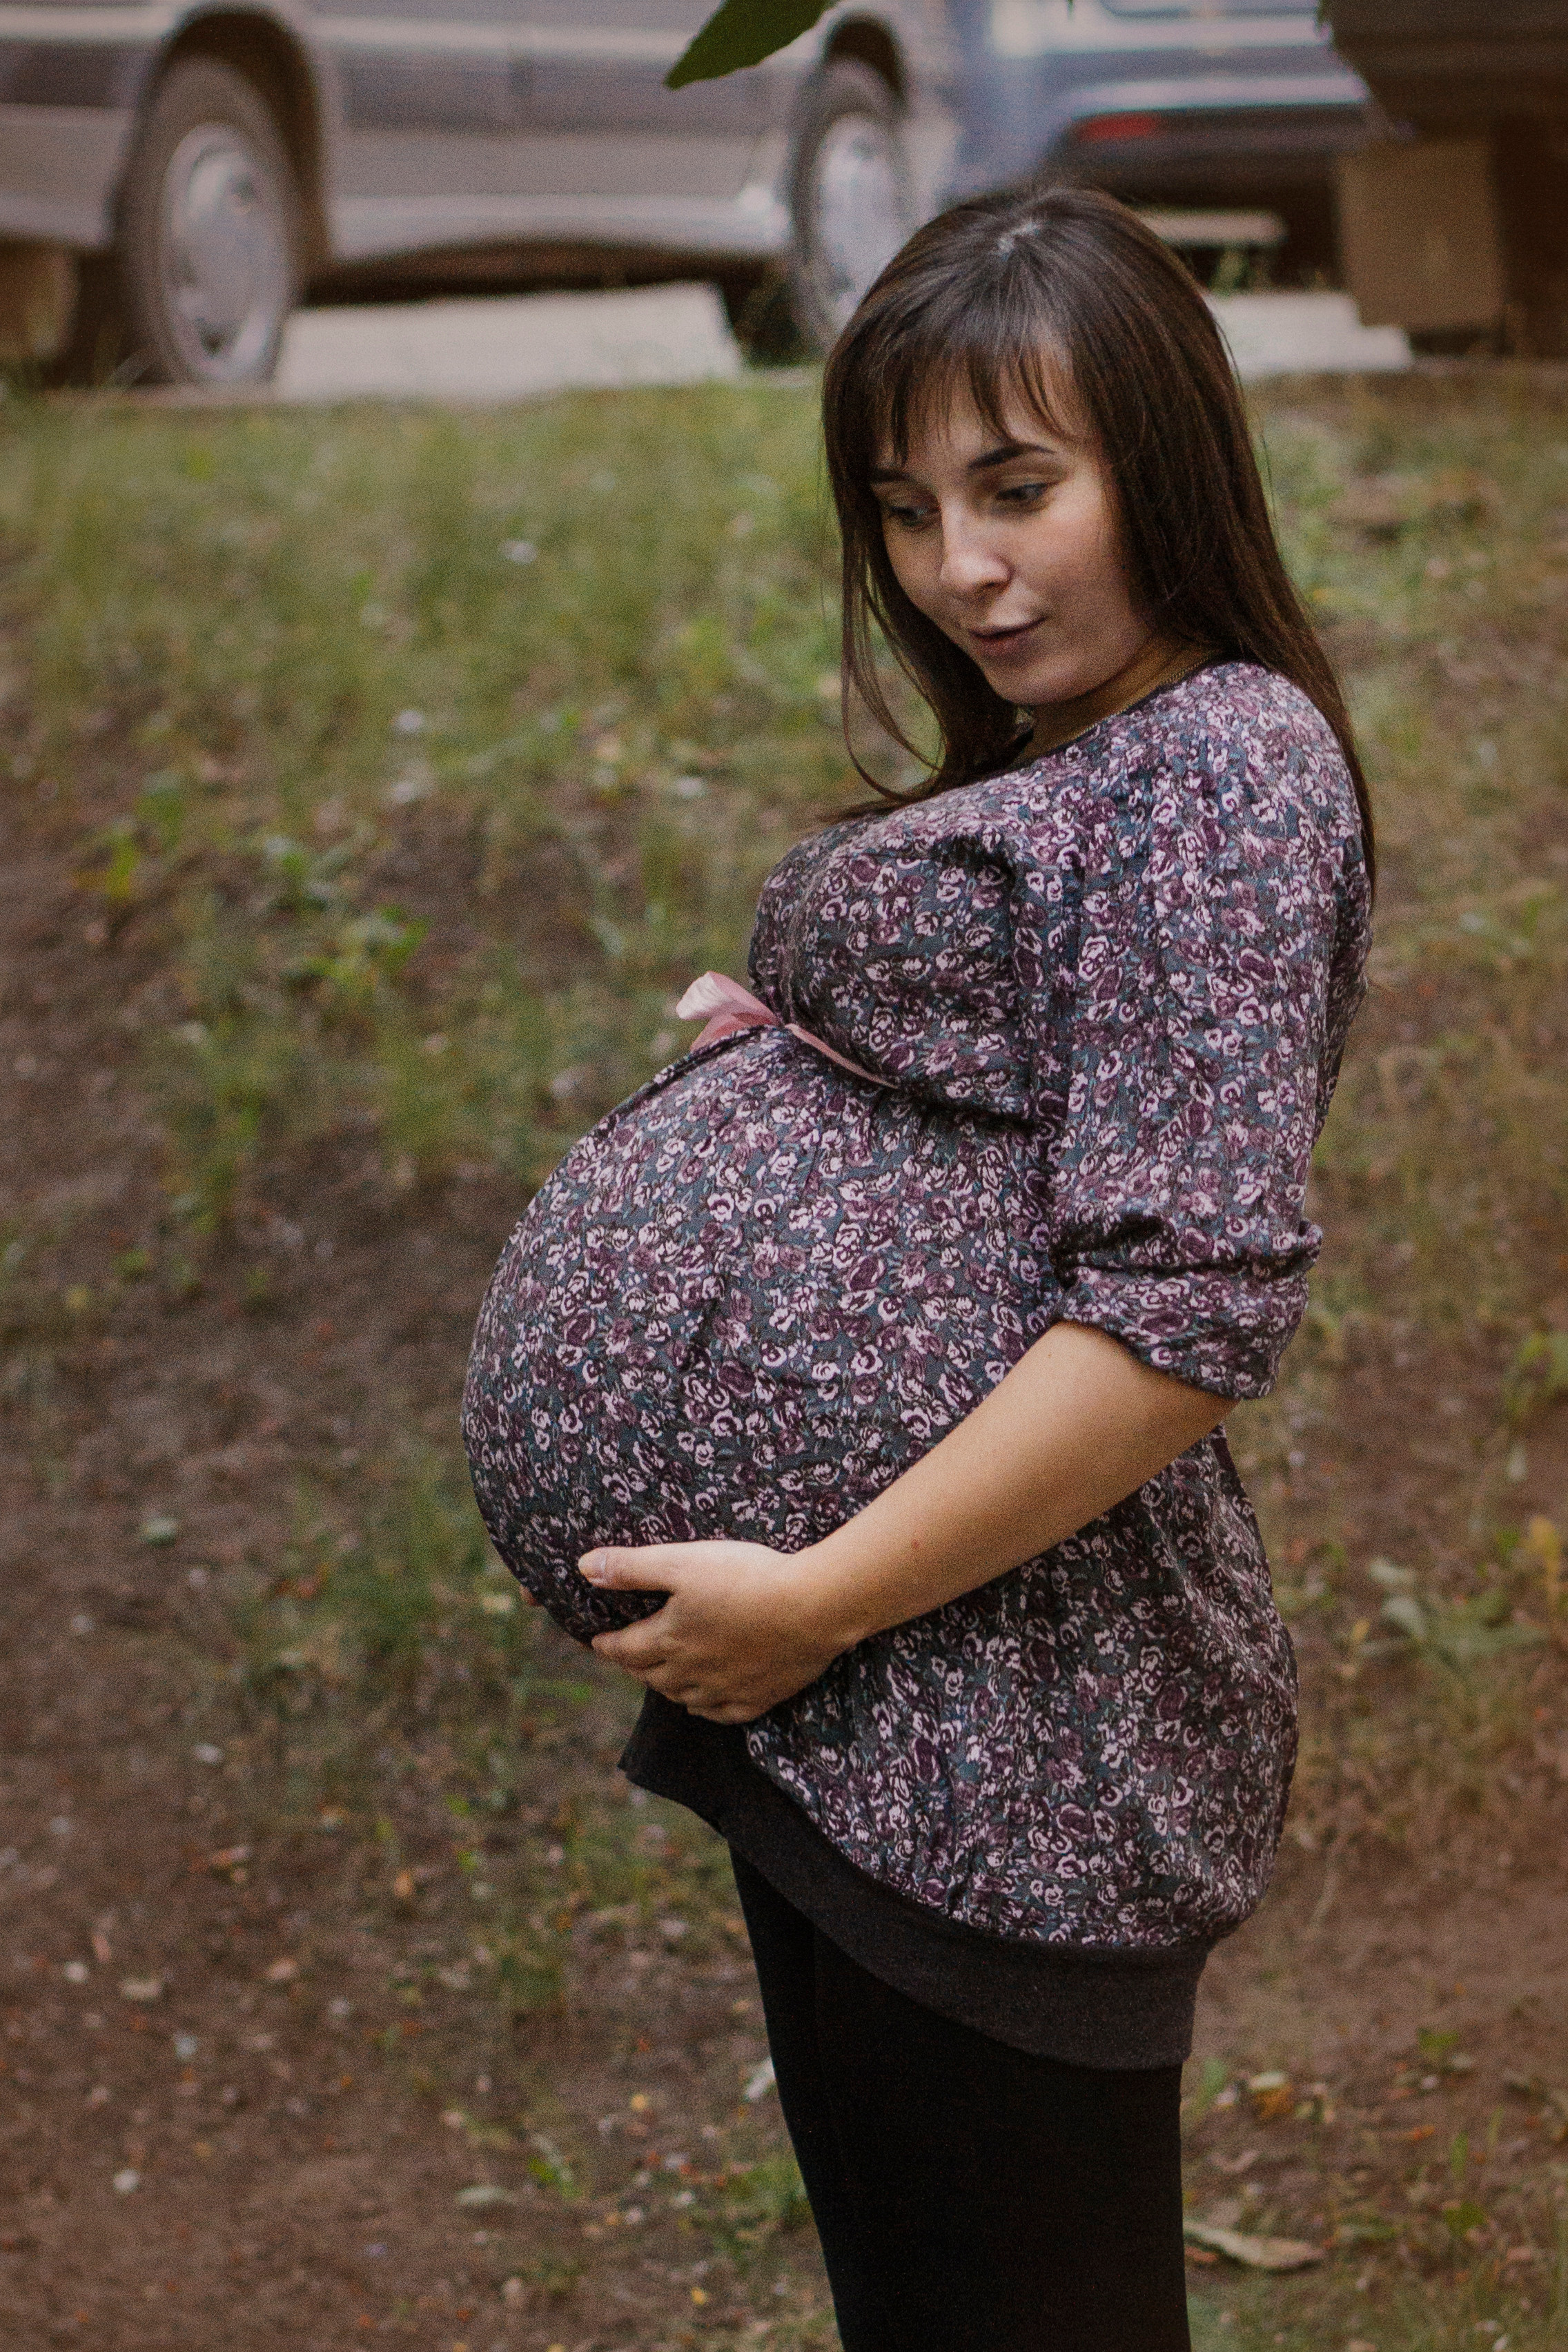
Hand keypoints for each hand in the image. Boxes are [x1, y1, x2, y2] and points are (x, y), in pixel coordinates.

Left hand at [579, 1539, 847, 1722]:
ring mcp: (726, 1689)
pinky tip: (704, 1701)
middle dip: (633, 1664)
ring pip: (683, 1697)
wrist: (813, 1607)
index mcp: (670, 1639)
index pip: (625, 1649)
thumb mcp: (682, 1560)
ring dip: (666, 1686)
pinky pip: (722, 1713)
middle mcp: (692, 1672)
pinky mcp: (759, 1697)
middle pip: (651, 1675)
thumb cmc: (747, 1577)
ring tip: (662, 1675)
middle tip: (627, 1655)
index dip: (607, 1645)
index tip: (596, 1641)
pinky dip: (705, 1707)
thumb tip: (584, 1569)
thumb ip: (632, 1567)